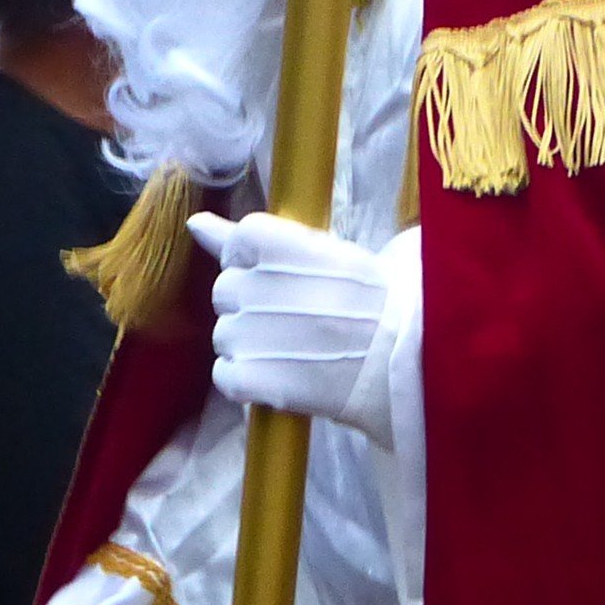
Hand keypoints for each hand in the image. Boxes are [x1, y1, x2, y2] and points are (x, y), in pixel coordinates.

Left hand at [190, 211, 411, 446]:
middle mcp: (252, 284)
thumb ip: (251, 237)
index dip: (262, 263)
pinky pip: (225, 375)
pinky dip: (248, 381)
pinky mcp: (249, 377)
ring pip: (224, 335)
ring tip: (300, 353)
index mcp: (274, 244)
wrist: (410, 357)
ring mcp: (247, 333)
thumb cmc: (378, 299)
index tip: (293, 280)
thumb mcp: (324, 250)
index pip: (239, 243)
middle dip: (254, 305)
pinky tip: (285, 379)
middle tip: (302, 319)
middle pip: (226, 291)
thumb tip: (194, 223)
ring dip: (252, 345)